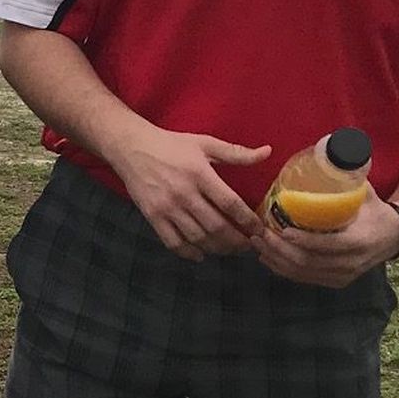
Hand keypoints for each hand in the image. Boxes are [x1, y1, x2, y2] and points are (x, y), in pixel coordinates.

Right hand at [112, 126, 268, 259]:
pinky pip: (173, 242)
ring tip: (229, 249)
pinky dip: (189, 253)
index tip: (258, 230)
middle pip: (216, 227)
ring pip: (198, 238)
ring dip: (217, 248)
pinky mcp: (152, 216)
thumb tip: (268, 152)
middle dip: (236, 241)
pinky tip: (201, 254)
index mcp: (200, 174)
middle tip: (247, 245)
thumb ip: (237, 152)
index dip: (248, 221)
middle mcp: (184, 193)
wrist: (130, 147)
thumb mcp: (205, 143)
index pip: (230, 204)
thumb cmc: (171, 144)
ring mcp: (167, 207)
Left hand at [253, 188, 398, 289]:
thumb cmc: (374, 209)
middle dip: (280, 249)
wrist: (393, 236)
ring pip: (303, 273)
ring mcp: (343, 276)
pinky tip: (267, 257)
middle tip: (260, 234)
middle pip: (309, 262)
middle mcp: (352, 263)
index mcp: (360, 240)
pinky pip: (304, 279)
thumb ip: (347, 175)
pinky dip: (283, 269)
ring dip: (276, 259)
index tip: (282, 229)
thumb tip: (328, 150)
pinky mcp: (335, 282)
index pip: (328, 245)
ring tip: (257, 242)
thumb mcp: (365, 191)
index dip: (303, 240)